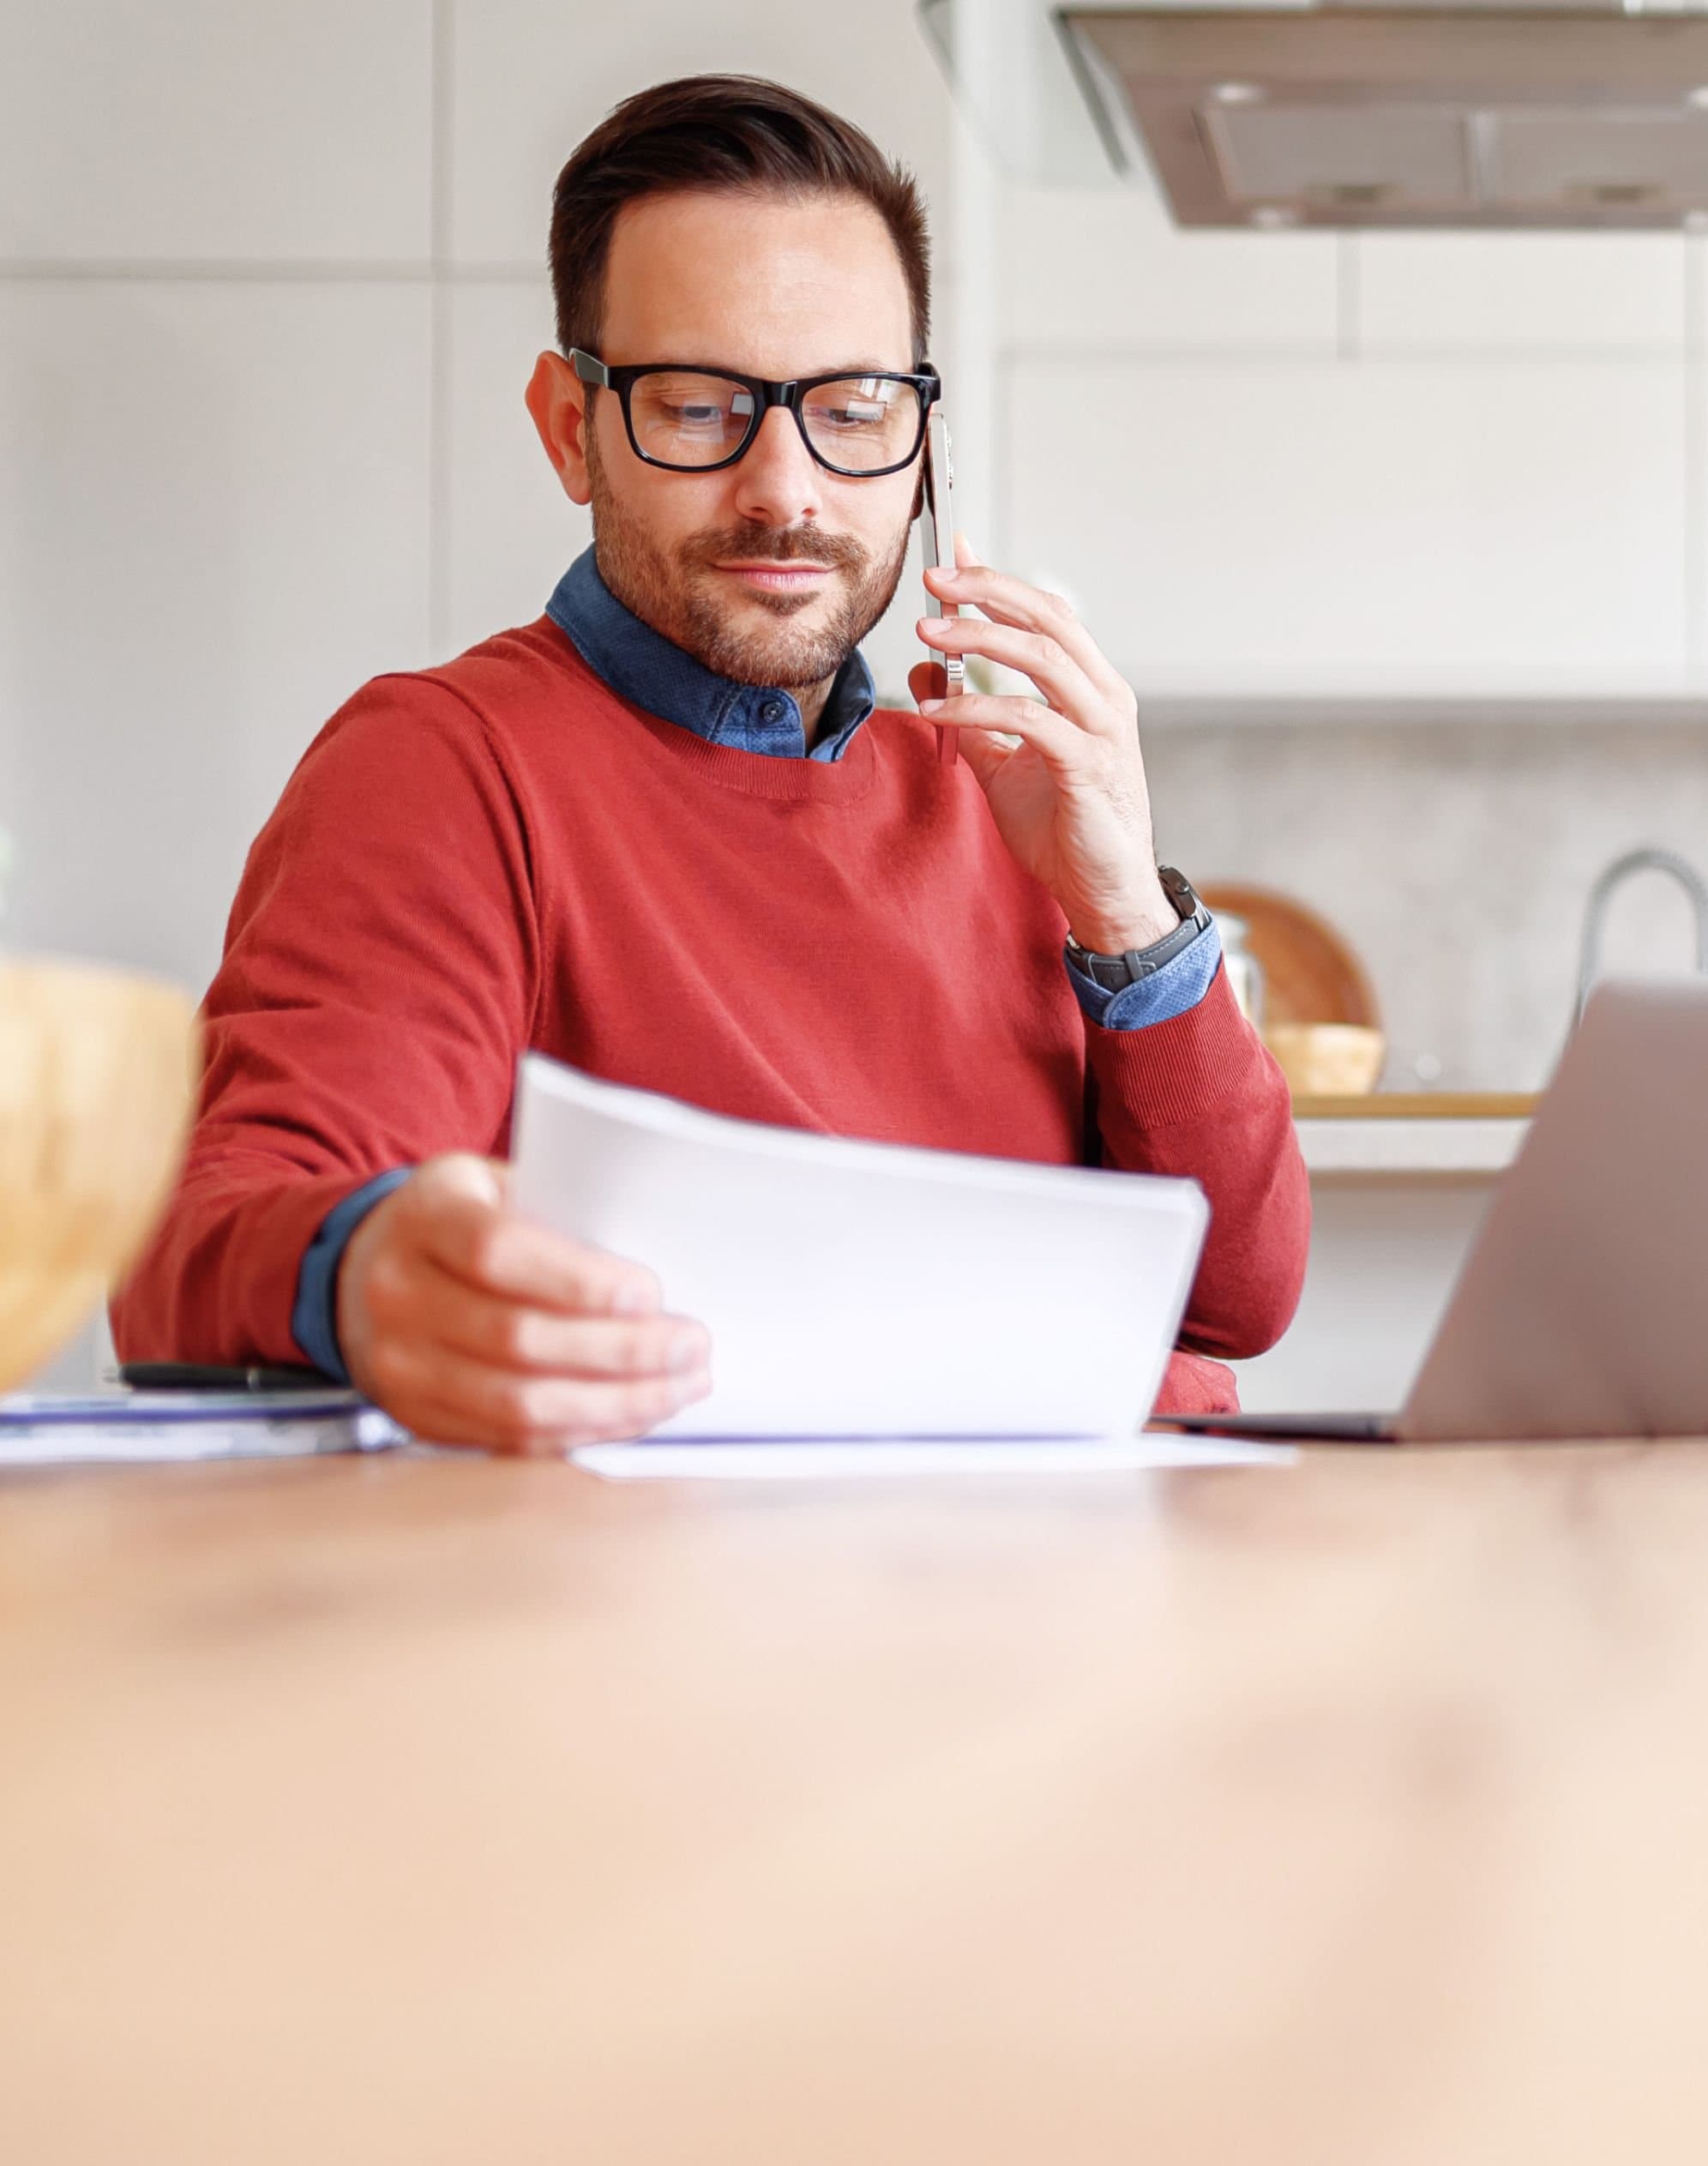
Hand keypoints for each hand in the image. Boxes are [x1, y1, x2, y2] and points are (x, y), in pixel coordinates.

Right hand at [337, 1154, 711, 1452]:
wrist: (366, 1267)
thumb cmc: (462, 1218)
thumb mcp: (497, 1183)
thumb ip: (562, 1209)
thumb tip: (664, 1251)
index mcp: (425, 1216)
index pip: (497, 1251)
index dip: (578, 1280)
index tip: (649, 1293)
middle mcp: (396, 1291)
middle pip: (516, 1338)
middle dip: (621, 1351)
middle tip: (690, 1346)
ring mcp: (397, 1362)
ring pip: (516, 1404)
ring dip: (613, 1404)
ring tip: (677, 1387)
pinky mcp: (414, 1414)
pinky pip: (508, 1439)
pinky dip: (580, 1432)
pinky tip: (629, 1414)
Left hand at [909, 537, 1175, 952]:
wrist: (1103, 893)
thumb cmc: (1063, 829)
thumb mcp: (1002, 766)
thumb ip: (970, 718)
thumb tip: (925, 671)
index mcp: (1091, 688)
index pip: (1047, 616)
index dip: (1000, 583)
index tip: (952, 558)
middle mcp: (1104, 698)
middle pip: (1048, 620)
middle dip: (988, 592)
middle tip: (933, 581)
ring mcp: (1102, 730)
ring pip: (1043, 658)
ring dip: (979, 639)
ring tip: (926, 634)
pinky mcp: (1088, 767)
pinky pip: (1028, 720)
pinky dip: (977, 709)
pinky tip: (934, 711)